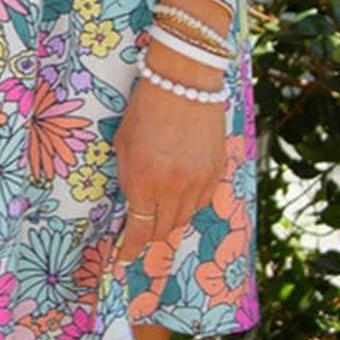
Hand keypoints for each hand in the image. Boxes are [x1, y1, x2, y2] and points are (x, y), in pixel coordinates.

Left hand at [112, 42, 227, 263]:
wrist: (184, 81)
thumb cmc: (145, 109)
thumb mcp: (122, 145)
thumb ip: (128, 179)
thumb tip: (133, 205)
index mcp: (144, 182)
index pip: (139, 231)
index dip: (130, 249)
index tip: (124, 257)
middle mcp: (174, 188)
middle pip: (163, 230)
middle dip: (149, 235)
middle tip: (142, 233)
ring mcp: (199, 181)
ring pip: (185, 218)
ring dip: (171, 219)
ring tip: (162, 209)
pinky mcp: (217, 171)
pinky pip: (203, 201)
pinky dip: (191, 203)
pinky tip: (182, 192)